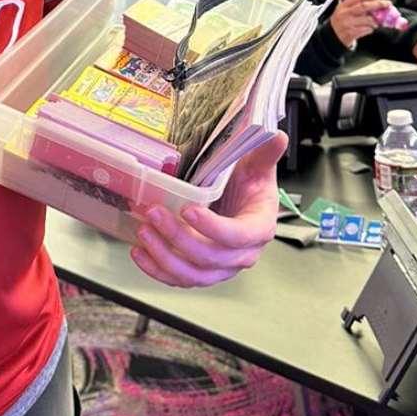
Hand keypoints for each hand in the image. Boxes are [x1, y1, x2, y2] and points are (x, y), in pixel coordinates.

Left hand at [130, 132, 286, 287]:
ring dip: (164, 256)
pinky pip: (179, 279)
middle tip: (154, 213)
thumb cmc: (249, 185)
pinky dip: (157, 270)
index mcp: (259, 228)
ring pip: (193, 275)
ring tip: (144, 232)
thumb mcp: (258, 166)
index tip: (187, 210)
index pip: (237, 236)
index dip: (212, 227)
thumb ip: (266, 152)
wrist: (241, 202)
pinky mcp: (202, 272)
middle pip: (210, 257)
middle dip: (178, 237)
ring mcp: (221, 267)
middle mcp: (242, 254)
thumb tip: (277, 136)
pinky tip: (139, 253)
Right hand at [329, 0, 387, 48]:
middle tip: (387, 4)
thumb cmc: (340, 24)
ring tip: (373, 23)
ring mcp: (347, 24)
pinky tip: (367, 29)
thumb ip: (354, 6)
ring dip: (374, 21)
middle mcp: (344, 14)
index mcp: (342, 7)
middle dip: (377, 4)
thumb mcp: (343, 12)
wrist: (331, 39)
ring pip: (368, 19)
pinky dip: (370, 29)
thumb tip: (373, 3)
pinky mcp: (351, 33)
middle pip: (364, 6)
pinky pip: (367, 30)